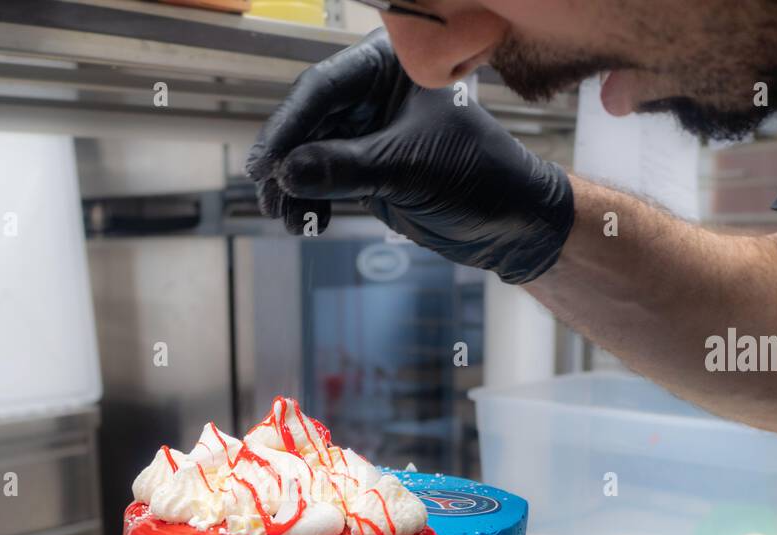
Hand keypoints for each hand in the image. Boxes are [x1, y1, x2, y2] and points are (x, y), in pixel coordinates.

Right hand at [246, 29, 574, 284]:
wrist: (511, 224)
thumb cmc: (479, 177)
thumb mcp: (409, 170)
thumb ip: (346, 169)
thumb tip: (288, 173)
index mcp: (392, 67)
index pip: (324, 88)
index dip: (288, 126)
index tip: (265, 164)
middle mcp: (376, 92)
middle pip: (311, 121)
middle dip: (287, 162)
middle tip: (269, 196)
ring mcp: (371, 131)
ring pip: (312, 154)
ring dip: (296, 188)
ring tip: (290, 220)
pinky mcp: (369, 166)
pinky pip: (325, 179)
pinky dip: (313, 201)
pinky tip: (309, 223)